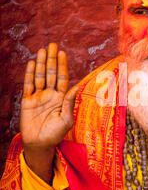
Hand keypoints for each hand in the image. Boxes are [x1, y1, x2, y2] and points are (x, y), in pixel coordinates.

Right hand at [20, 43, 78, 182]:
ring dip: (40, 63)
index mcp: (61, 97)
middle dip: (51, 59)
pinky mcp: (28, 100)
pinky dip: (29, 74)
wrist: (39, 144)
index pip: (62, 77)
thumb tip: (77, 87)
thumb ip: (70, 103)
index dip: (62, 65)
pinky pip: (28, 85)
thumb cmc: (56, 134)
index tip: (62, 53)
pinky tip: (31, 63)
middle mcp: (50, 94)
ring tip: (42, 50)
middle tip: (52, 45)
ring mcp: (38, 96)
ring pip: (39, 76)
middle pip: (51, 73)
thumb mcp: (66, 120)